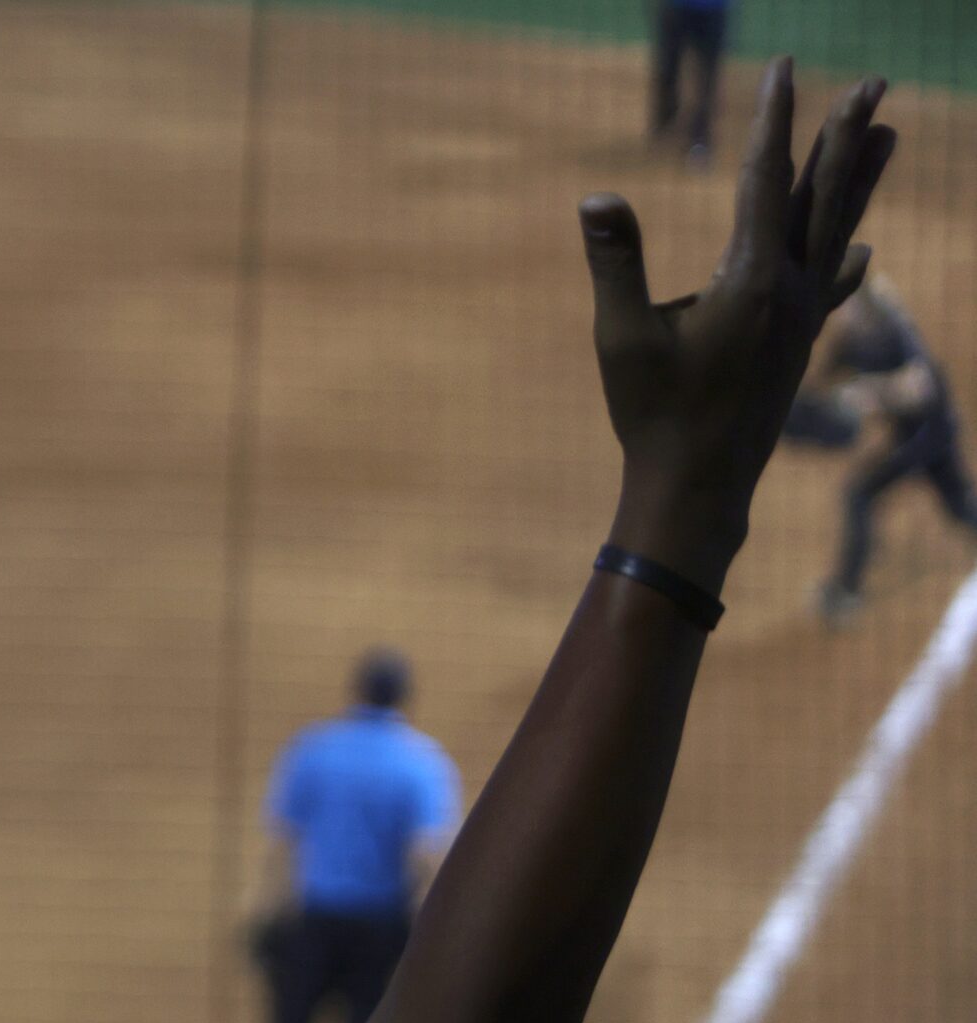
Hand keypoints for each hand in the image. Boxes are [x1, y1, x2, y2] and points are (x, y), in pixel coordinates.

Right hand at [586, 60, 895, 589]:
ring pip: (837, 231)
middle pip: (824, 195)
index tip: (785, 70)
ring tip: (888, 134)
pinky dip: (846, 262)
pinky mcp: (795, 346)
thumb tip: (597, 197)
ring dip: (860, 180)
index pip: (766, 180)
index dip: (774, 120)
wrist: (698, 489)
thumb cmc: (654, 416)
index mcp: (752, 280)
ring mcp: (800, 318)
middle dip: (845, 135)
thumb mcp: (622, 338)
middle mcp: (790, 291)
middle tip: (874, 84)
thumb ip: (616, 262)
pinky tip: (862, 253)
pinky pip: (829, 289)